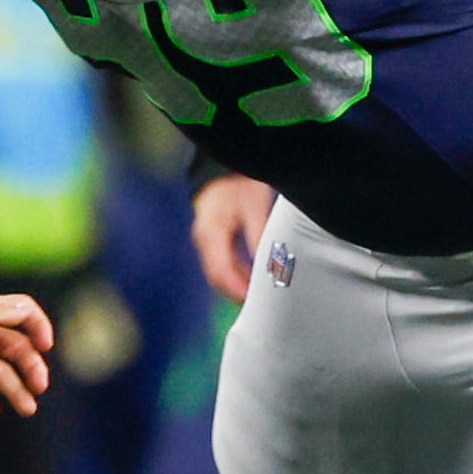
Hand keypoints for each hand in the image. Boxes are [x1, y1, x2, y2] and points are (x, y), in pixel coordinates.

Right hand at [191, 173, 275, 302]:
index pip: (221, 271)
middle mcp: (204, 239)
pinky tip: (253, 279)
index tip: (255, 300)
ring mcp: (205, 240)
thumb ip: (259, 237)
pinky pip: (221, 263)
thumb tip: (268, 265)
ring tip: (260, 296)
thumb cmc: (240, 183)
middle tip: (262, 305)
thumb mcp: (254, 207)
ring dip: (237, 285)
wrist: (226, 168)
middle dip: (237, 292)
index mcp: (211, 232)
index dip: (237, 289)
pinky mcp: (212, 239)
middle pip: (217, 277)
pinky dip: (236, 274)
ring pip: (219, 272)